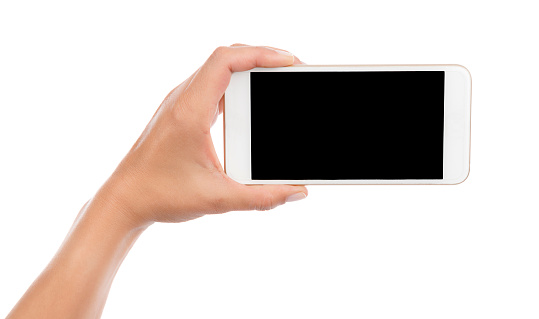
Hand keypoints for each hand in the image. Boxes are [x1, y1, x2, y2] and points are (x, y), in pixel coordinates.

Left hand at [99, 44, 307, 225]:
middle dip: (261, 57)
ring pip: (217, 69)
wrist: (125, 199)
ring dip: (248, 67)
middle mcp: (182, 99)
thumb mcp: (217, 198)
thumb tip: (296, 191)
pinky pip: (211, 84)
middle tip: (290, 69)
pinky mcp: (181, 112)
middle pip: (225, 58)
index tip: (288, 62)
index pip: (225, 62)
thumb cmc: (160, 195)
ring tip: (276, 77)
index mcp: (189, 111)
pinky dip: (235, 82)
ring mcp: (180, 103)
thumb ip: (261, 198)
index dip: (260, 54)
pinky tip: (251, 98)